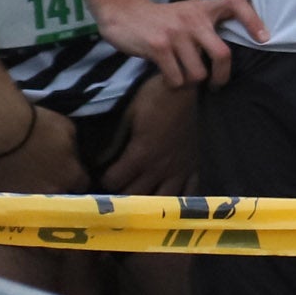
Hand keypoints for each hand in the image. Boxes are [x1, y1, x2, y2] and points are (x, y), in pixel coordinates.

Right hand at [0, 99, 89, 196]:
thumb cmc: (37, 126)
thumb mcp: (68, 128)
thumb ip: (74, 147)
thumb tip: (73, 155)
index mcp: (70, 176)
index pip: (82, 183)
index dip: (76, 174)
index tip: (69, 167)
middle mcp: (53, 192)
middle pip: (61, 192)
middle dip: (57, 182)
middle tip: (48, 167)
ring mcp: (30, 197)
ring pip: (39, 196)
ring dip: (37, 186)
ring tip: (29, 171)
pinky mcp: (7, 196)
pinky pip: (17, 195)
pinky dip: (17, 186)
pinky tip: (12, 173)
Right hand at [99, 0, 266, 87]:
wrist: (123, 13)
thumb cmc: (160, 19)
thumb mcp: (186, 13)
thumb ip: (205, 25)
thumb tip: (227, 56)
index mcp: (203, 8)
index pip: (236, 4)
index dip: (253, 20)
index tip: (264, 38)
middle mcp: (193, 18)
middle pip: (222, 55)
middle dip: (222, 77)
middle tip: (217, 85)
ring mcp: (176, 32)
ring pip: (198, 74)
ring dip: (190, 82)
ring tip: (182, 75)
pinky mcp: (159, 46)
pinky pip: (177, 79)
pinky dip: (174, 83)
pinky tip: (167, 74)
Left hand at [102, 74, 201, 194]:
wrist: (190, 89)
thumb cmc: (156, 96)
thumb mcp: (129, 112)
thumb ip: (116, 137)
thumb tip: (99, 155)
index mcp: (141, 154)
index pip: (114, 181)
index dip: (105, 180)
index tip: (103, 176)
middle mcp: (159, 168)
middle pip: (136, 196)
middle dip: (123, 195)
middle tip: (119, 190)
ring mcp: (180, 170)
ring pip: (162, 201)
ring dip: (149, 204)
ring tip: (142, 201)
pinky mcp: (195, 167)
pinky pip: (189, 193)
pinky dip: (179, 202)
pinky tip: (172, 205)